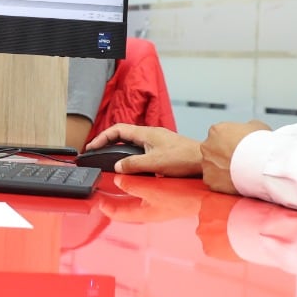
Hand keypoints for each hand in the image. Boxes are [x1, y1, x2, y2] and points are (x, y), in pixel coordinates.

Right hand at [84, 124, 203, 176]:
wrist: (204, 160)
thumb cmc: (184, 158)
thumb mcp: (154, 163)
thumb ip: (133, 165)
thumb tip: (117, 167)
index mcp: (145, 133)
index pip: (117, 130)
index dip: (102, 137)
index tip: (92, 147)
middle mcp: (150, 135)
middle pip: (122, 134)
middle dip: (107, 142)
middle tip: (97, 151)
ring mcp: (157, 141)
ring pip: (132, 142)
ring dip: (119, 148)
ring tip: (110, 157)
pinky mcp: (163, 149)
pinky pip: (140, 149)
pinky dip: (130, 154)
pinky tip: (131, 164)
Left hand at [98, 174, 202, 222]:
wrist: (208, 197)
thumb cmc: (184, 197)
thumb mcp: (153, 188)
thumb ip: (132, 183)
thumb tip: (118, 178)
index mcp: (145, 213)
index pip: (117, 214)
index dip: (103, 206)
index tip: (94, 198)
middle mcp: (150, 212)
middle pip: (123, 208)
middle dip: (111, 200)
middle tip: (99, 190)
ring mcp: (159, 206)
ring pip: (134, 200)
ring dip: (123, 193)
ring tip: (113, 182)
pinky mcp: (166, 199)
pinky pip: (145, 194)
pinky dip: (136, 187)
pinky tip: (136, 178)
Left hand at [200, 121, 269, 193]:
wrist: (262, 165)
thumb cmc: (261, 144)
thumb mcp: (256, 126)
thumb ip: (246, 127)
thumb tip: (247, 130)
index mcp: (216, 130)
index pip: (219, 135)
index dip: (230, 141)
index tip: (239, 147)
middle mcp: (207, 146)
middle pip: (213, 151)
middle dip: (224, 155)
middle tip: (238, 160)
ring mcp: (206, 164)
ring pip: (212, 166)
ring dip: (223, 168)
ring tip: (239, 172)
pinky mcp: (210, 180)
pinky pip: (215, 181)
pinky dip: (224, 182)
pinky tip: (236, 181)